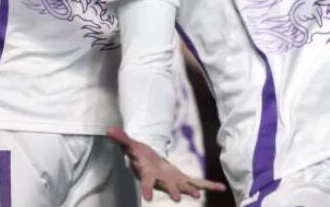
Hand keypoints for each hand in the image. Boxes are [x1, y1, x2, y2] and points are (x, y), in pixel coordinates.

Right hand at [107, 127, 226, 201]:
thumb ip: (121, 138)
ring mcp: (174, 181)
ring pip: (184, 187)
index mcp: (149, 174)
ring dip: (192, 190)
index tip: (147, 199)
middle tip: (177, 199)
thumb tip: (108, 129)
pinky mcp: (184, 179)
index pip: (147, 182)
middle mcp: (162, 180)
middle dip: (172, 192)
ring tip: (199, 196)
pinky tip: (221, 188)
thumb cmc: (139, 154)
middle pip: (167, 187)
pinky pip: (198, 182)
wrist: (149, 163)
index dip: (147, 189)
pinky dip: (209, 185)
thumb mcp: (130, 144)